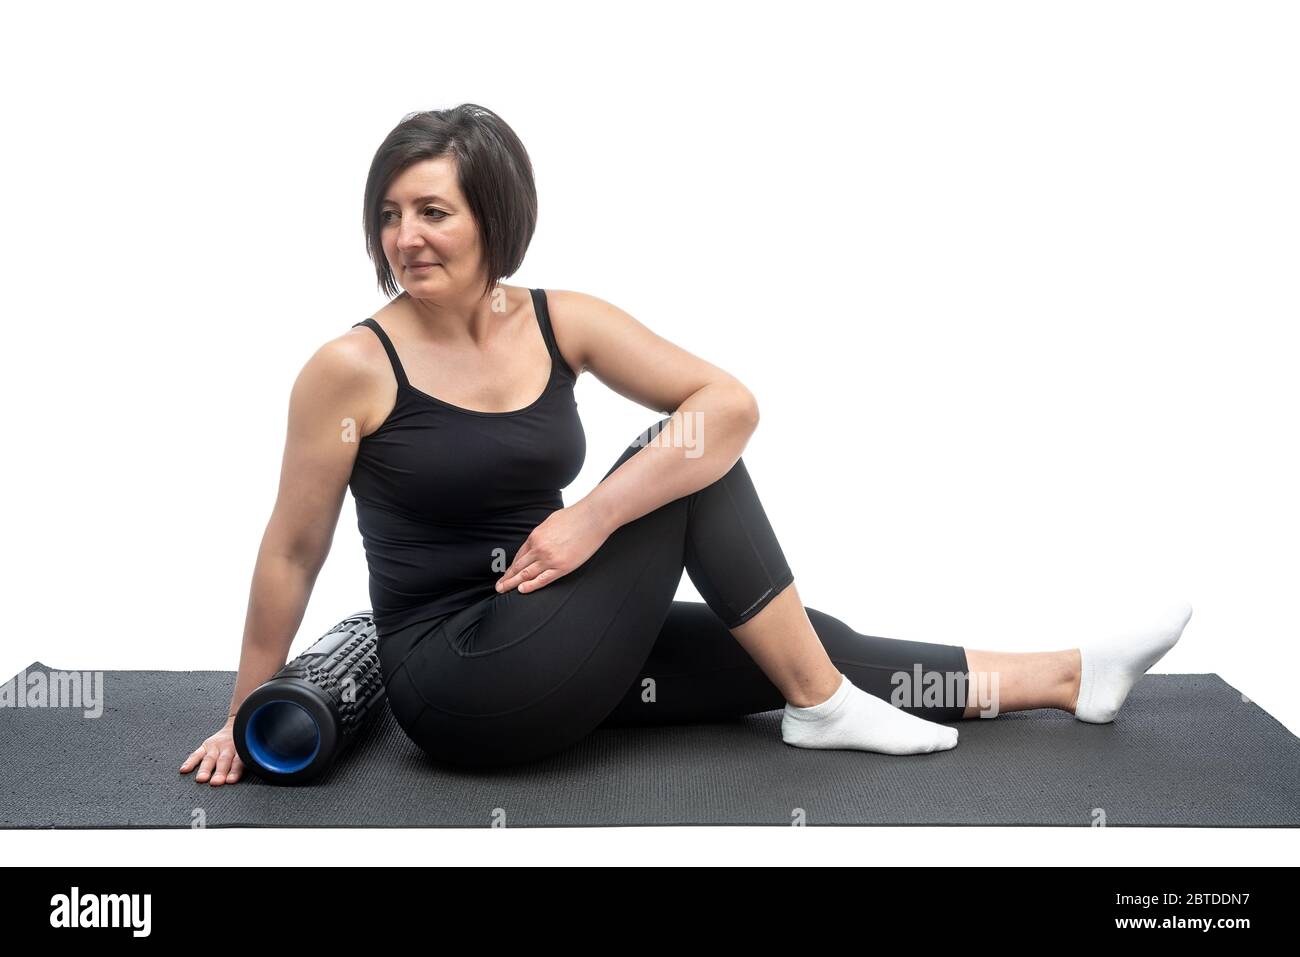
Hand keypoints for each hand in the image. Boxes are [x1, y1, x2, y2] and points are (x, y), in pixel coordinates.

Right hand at [179, 717, 244, 785]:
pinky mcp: (206, 745)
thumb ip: (250, 761)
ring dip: (205, 769)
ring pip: (210, 759)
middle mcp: (228, 748)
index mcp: (241, 751)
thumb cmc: (244, 744)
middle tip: (216, 782)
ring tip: (201, 778)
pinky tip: (184, 770)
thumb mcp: (250, 750)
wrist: (238, 725)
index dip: (235, 771)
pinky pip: (196, 754)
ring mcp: (216, 747)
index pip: (239, 762)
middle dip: (219, 772)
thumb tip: (259, 771)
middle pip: (223, 761)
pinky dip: (190, 762)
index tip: (231, 780)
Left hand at [495, 500, 610, 593]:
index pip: (519, 555)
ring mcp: (550, 558)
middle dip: (507, 578)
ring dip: (513, 583)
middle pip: (518, 566)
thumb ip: (542, 534)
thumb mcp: (551, 521)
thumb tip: (538, 541)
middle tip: (498, 587)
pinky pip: (543, 579)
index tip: (506, 573)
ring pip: (526, 574)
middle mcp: (539, 548)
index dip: (511, 566)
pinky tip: (521, 590)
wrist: (593, 517)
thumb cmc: (575, 516)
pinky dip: (531, 586)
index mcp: (536, 536)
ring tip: (503, 590)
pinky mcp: (562, 567)